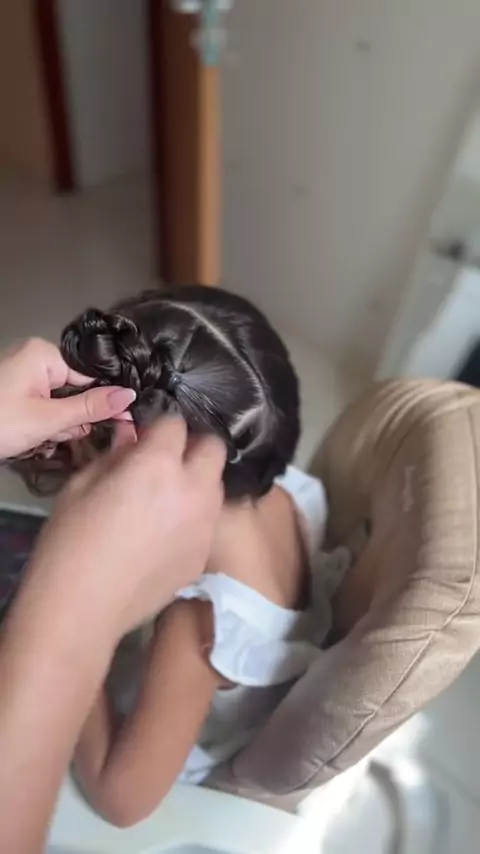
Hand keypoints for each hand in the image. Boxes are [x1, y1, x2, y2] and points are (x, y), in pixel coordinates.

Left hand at [0, 338, 135, 458]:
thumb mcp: (48, 419)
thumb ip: (91, 408)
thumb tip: (130, 396)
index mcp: (43, 353)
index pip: (89, 376)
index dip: (100, 402)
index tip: (116, 425)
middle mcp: (33, 356)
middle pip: (74, 389)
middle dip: (71, 418)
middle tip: (56, 436)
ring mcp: (21, 373)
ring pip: (58, 401)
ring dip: (56, 425)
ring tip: (39, 439)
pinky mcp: (13, 391)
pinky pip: (42, 404)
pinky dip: (42, 423)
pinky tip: (33, 438)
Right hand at [27, 418, 225, 636]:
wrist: (83, 609)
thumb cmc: (70, 541)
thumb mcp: (81, 485)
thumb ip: (115, 455)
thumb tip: (131, 436)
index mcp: (158, 464)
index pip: (176, 423)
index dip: (159, 426)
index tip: (145, 436)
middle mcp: (193, 489)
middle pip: (214, 447)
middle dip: (193, 446)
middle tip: (167, 459)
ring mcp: (205, 525)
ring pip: (216, 485)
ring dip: (198, 481)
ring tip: (169, 496)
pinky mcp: (204, 555)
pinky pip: (208, 522)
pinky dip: (194, 517)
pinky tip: (167, 533)